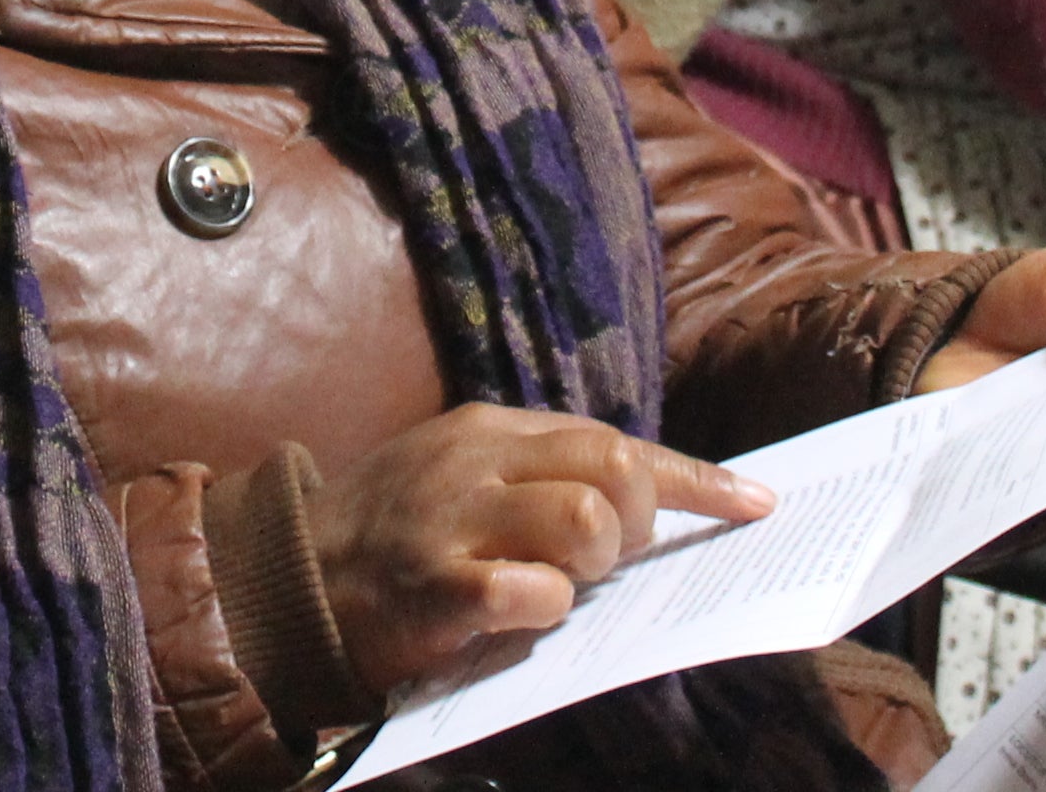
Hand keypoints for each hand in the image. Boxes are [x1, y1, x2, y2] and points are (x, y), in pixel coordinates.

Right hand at [301, 404, 771, 695]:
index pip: (613, 439)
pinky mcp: (435, 586)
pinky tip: (521, 614)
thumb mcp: (461, 477)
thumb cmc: (393, 535)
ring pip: (585, 521)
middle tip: (613, 558)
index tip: (757, 503)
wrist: (288, 580)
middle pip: (613, 467)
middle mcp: (476, 462)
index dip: (694, 477)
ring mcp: (454, 521)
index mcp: (490, 431)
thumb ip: (537, 478)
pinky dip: (545, 608)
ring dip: (594, 566)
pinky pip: (529, 591)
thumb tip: (638, 507)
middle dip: (642, 520)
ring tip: (558, 585)